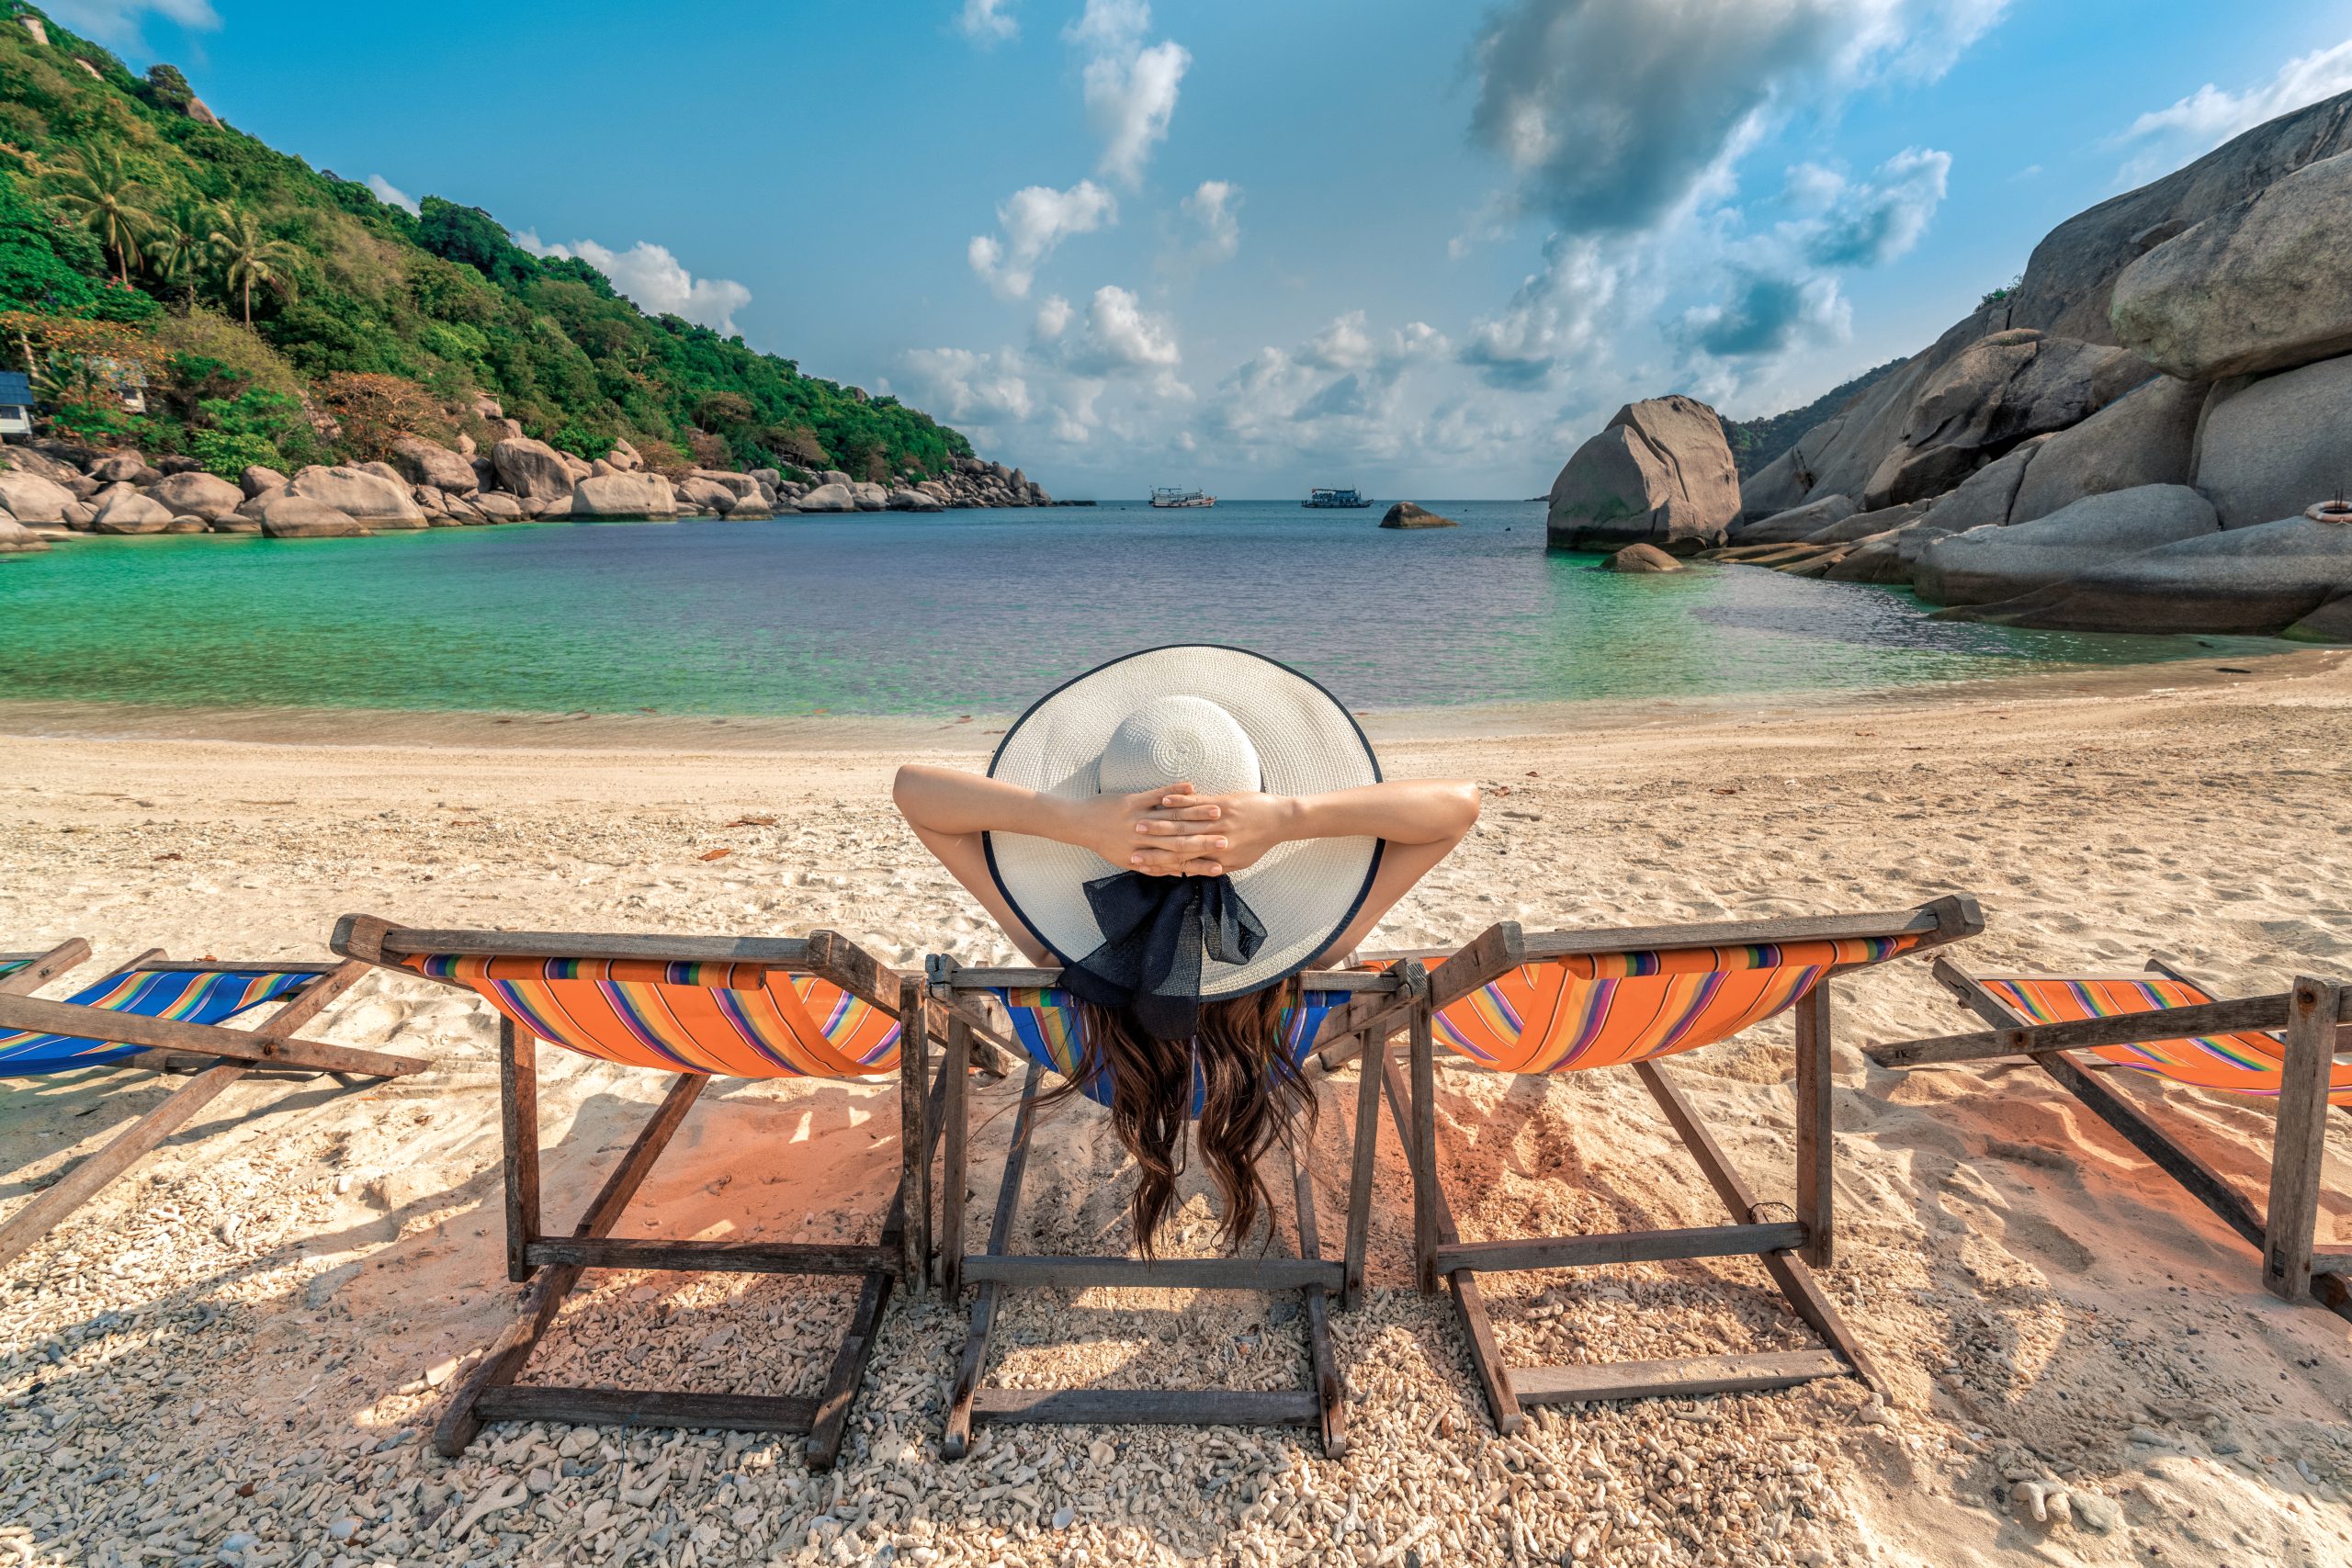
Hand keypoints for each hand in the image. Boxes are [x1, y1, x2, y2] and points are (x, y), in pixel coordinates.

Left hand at [1069, 783, 1223, 876]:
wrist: (1080, 824)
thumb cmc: (1105, 843)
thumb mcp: (1128, 860)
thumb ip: (1152, 867)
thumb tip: (1176, 872)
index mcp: (1143, 857)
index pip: (1177, 863)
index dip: (1200, 864)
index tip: (1221, 865)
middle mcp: (1142, 841)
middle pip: (1179, 841)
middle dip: (1205, 840)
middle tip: (1228, 839)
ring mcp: (1138, 820)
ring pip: (1172, 818)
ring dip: (1196, 812)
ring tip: (1218, 810)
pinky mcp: (1132, 802)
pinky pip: (1156, 795)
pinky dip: (1174, 792)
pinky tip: (1192, 786)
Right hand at [1132, 786, 1295, 874]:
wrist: (1280, 820)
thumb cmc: (1258, 843)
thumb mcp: (1239, 862)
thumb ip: (1216, 866)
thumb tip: (1192, 871)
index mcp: (1217, 857)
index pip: (1181, 861)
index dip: (1157, 862)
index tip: (1137, 861)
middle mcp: (1215, 840)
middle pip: (1177, 842)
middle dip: (1151, 842)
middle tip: (1129, 842)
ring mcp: (1219, 820)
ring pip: (1184, 822)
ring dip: (1159, 821)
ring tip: (1138, 821)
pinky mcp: (1223, 803)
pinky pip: (1197, 802)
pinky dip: (1180, 801)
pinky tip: (1164, 800)